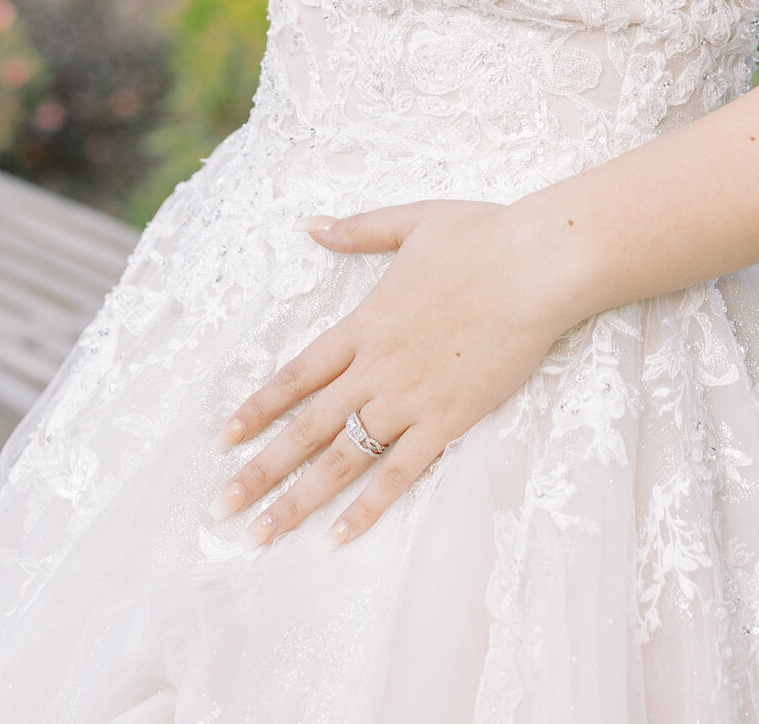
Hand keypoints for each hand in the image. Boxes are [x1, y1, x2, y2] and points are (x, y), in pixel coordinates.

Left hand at [209, 198, 574, 547]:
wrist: (535, 266)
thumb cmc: (480, 237)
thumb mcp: (412, 221)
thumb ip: (359, 230)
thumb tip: (313, 226)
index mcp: (364, 324)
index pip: (296, 375)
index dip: (258, 408)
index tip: (224, 438)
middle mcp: (376, 369)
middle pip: (306, 427)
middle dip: (262, 469)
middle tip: (223, 505)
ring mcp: (409, 399)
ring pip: (342, 459)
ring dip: (300, 499)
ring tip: (264, 533)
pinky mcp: (448, 421)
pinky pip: (400, 473)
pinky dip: (368, 507)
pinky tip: (339, 537)